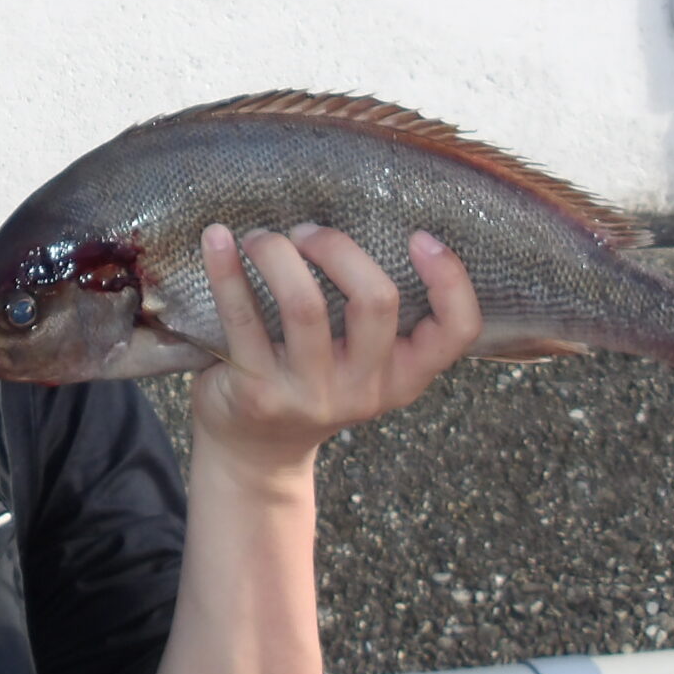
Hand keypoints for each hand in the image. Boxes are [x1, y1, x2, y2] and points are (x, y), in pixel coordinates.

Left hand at [189, 224, 480, 496]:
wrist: (254, 453)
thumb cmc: (310, 384)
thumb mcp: (361, 365)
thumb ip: (373, 318)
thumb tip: (357, 221)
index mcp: (402, 377)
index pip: (456, 332)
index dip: (450, 280)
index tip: (420, 237)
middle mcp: (363, 388)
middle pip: (376, 301)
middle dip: (339, 247)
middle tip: (306, 233)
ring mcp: (309, 393)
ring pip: (305, 305)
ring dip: (279, 252)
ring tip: (261, 237)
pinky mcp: (257, 391)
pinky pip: (242, 317)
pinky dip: (226, 270)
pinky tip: (216, 238)